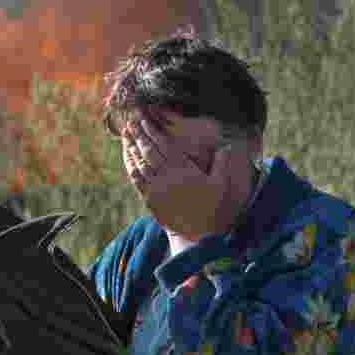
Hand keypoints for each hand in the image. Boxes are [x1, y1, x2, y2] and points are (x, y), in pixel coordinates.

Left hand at [122, 116, 241, 241]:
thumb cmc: (213, 209)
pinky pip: (136, 179)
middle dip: (139, 133)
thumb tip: (228, 146)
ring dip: (131, 146)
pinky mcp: (150, 200)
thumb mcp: (222, 185)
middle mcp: (167, 177)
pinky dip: (130, 165)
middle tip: (132, 119)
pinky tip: (128, 157)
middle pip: (148, 150)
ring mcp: (156, 189)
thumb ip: (223, 163)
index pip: (164, 145)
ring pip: (139, 163)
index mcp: (184, 170)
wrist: (199, 236)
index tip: (144, 119)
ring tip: (126, 133)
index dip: (153, 130)